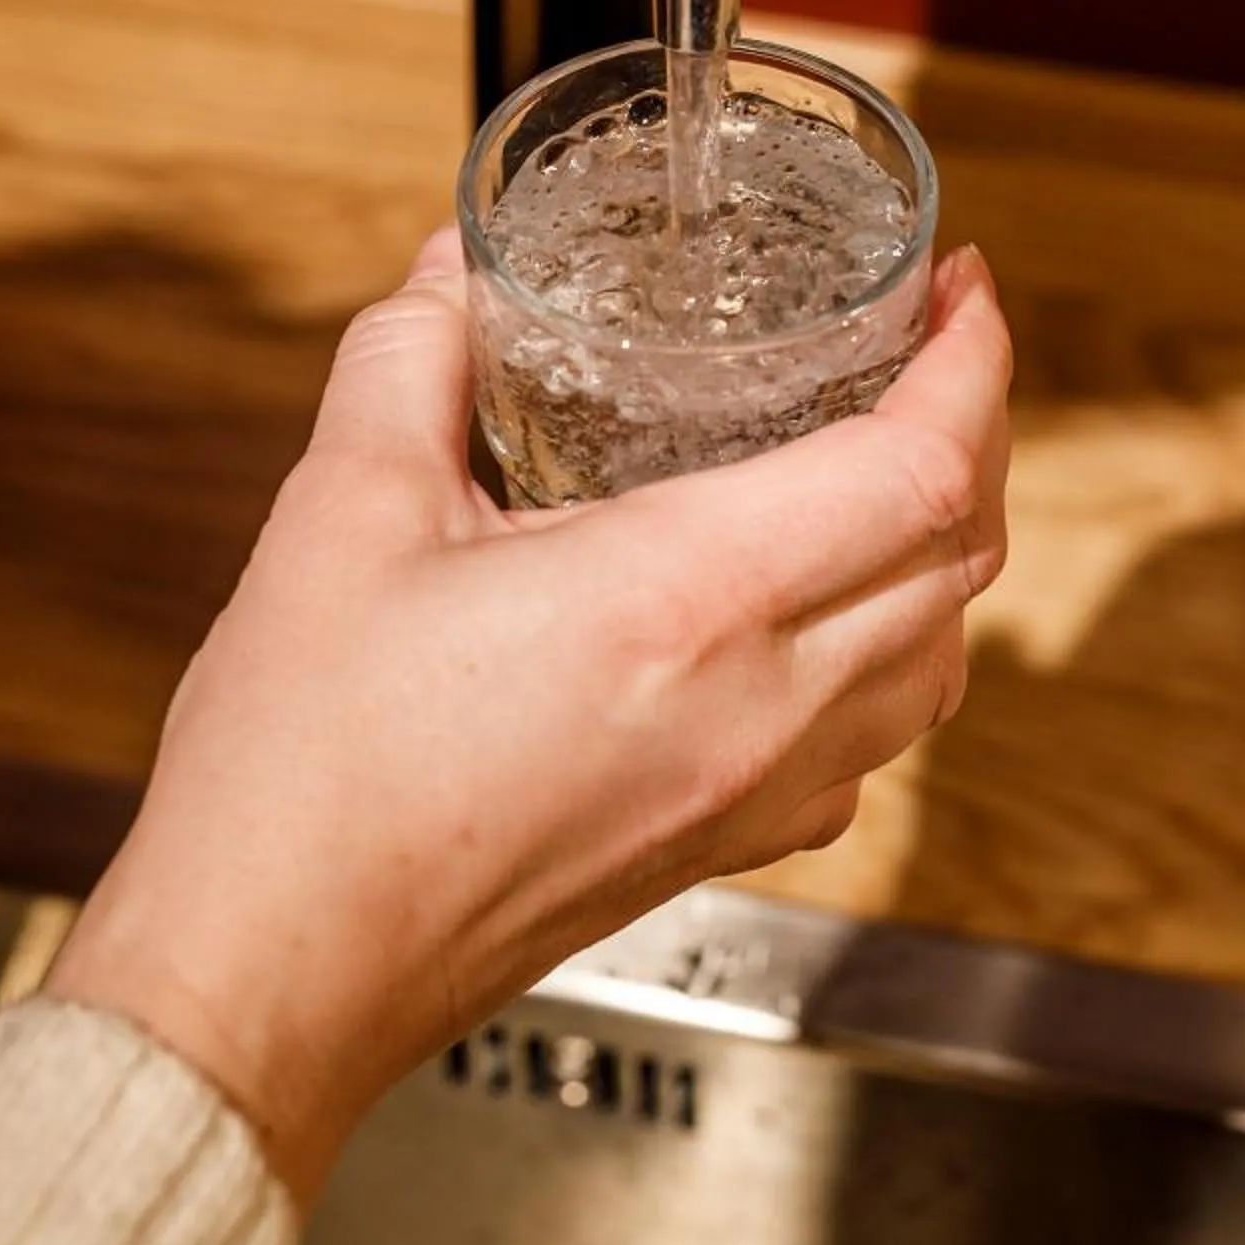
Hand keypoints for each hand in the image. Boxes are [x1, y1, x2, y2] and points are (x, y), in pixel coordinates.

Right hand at [43, 230, 1010, 1206]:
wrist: (270, 972)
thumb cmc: (307, 770)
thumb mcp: (345, 508)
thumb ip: (413, 358)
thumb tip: (451, 272)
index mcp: (687, 601)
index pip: (919, 470)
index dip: (971, 363)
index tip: (960, 287)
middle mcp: (757, 707)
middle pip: (961, 560)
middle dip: (975, 434)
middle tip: (927, 348)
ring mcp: (751, 795)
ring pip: (936, 664)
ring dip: (944, 549)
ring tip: (892, 458)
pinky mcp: (719, 852)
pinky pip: (870, 747)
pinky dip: (890, 660)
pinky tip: (819, 617)